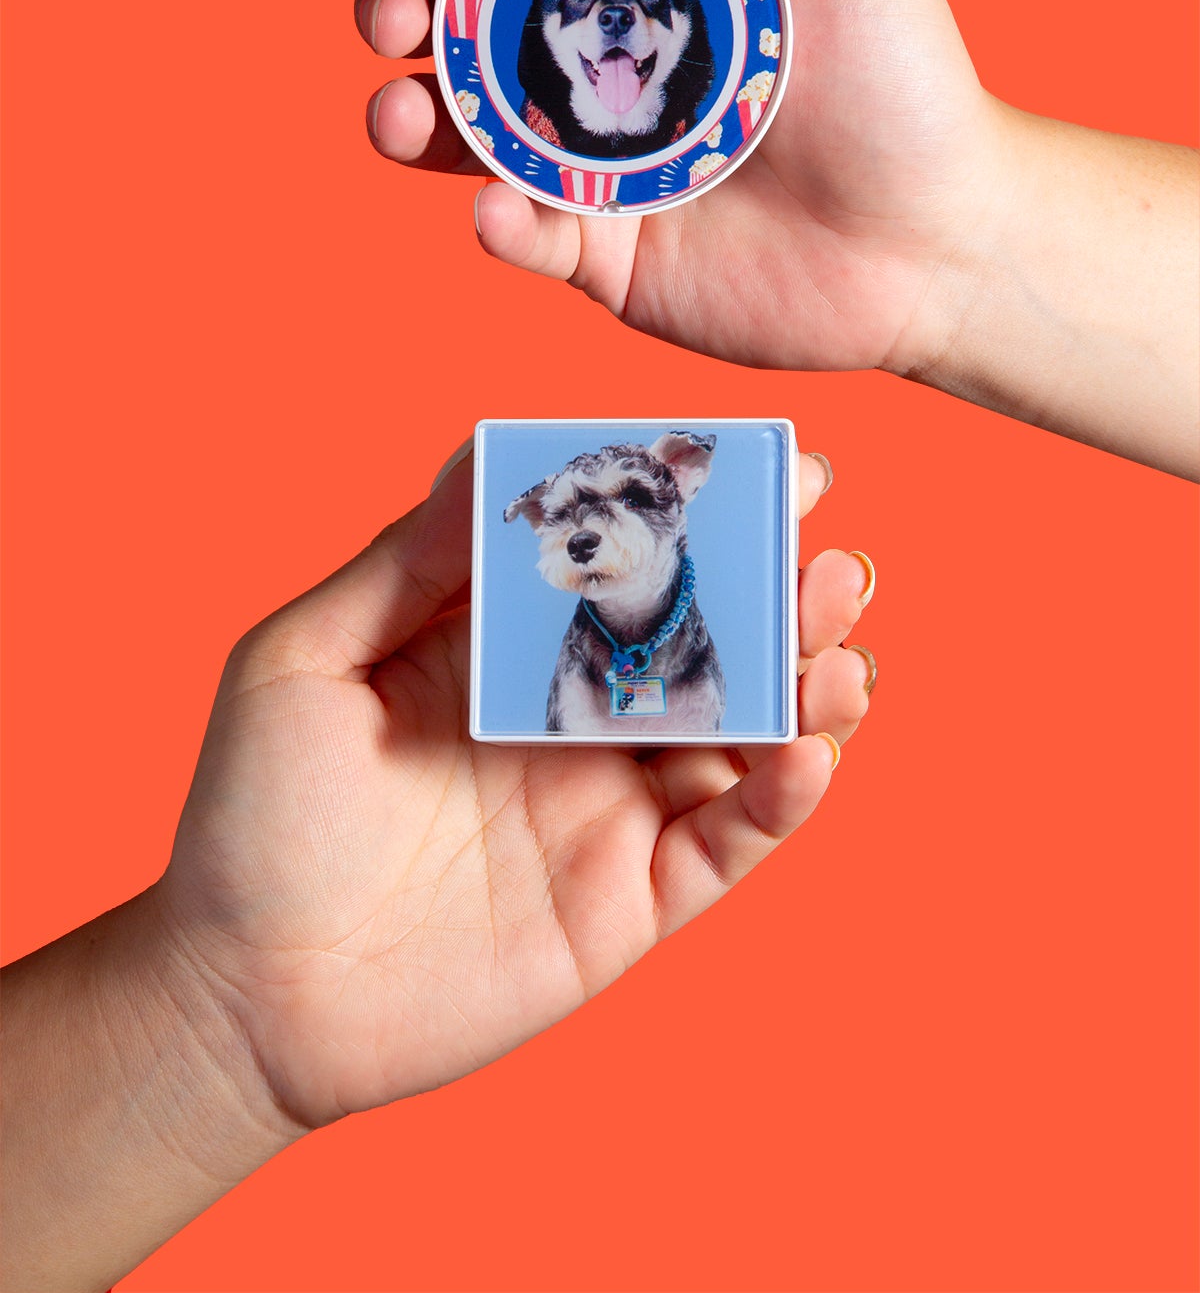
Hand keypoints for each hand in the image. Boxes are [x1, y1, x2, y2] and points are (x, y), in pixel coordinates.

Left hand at [158, 445, 873, 1131]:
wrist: (244, 993)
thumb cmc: (256, 817)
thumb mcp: (305, 660)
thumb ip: (401, 564)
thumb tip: (482, 457)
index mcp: (510, 650)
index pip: (625, 564)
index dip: (697, 518)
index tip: (764, 467)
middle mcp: (576, 716)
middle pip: (707, 640)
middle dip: (781, 595)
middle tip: (830, 557)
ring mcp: (610, 807)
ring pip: (744, 734)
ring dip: (808, 686)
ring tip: (840, 647)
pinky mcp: (630, 900)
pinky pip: (728, 843)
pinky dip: (781, 799)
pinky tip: (806, 752)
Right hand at [355, 0, 1002, 375]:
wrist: (936, 243)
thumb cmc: (905, 81)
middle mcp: (601, 53)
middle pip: (460, 7)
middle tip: (398, 13)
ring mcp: (591, 154)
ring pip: (458, 123)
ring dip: (406, 111)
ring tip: (403, 116)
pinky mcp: (601, 250)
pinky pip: (518, 233)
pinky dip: (493, 222)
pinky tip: (505, 213)